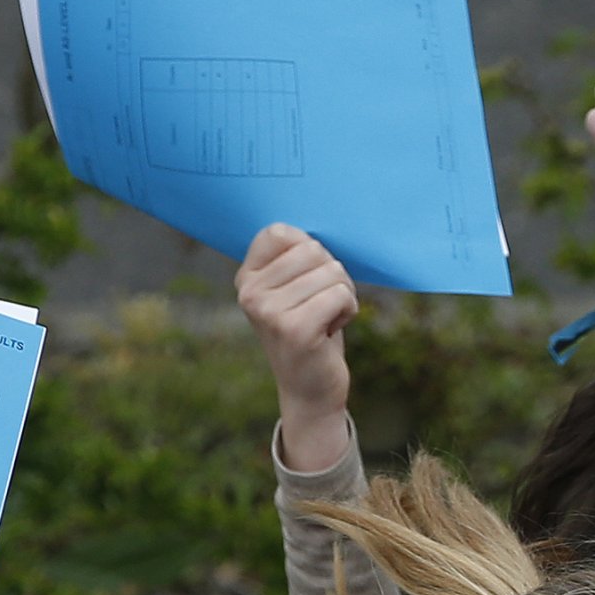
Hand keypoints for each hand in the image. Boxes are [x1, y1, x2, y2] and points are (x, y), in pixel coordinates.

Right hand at [236, 224, 357, 471]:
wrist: (311, 389)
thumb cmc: (312, 330)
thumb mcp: (296, 290)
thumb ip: (297, 257)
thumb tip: (324, 206)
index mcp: (246, 277)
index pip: (280, 231)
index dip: (309, 249)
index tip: (308, 279)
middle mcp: (250, 292)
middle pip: (313, 249)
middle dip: (333, 274)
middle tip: (323, 304)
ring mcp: (269, 311)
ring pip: (332, 272)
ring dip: (343, 294)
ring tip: (327, 318)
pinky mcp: (295, 330)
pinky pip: (341, 294)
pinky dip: (349, 310)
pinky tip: (333, 330)